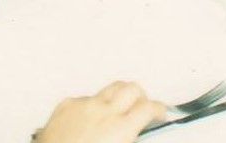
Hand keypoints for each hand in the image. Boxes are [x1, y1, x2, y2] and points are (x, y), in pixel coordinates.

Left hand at [34, 82, 164, 142]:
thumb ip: (129, 138)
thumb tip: (136, 134)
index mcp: (120, 128)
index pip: (150, 107)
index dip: (159, 109)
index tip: (160, 113)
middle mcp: (103, 111)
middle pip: (132, 88)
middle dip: (141, 96)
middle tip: (141, 106)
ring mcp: (83, 105)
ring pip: (109, 88)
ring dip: (118, 95)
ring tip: (118, 106)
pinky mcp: (65, 105)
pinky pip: (85, 97)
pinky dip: (92, 104)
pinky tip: (88, 117)